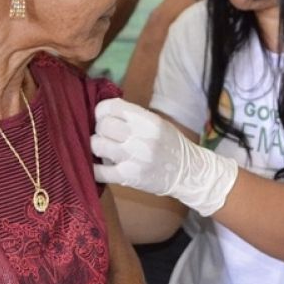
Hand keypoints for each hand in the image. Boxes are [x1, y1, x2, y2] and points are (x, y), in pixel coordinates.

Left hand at [91, 98, 237, 216]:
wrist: (189, 173)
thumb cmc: (171, 145)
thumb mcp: (157, 123)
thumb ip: (132, 117)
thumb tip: (103, 112)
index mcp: (148, 120)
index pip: (112, 107)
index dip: (101, 111)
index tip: (102, 117)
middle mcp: (140, 137)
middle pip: (102, 125)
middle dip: (100, 130)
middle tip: (106, 135)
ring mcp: (133, 158)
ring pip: (97, 145)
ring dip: (98, 147)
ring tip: (106, 150)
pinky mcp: (128, 177)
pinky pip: (99, 171)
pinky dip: (94, 169)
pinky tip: (99, 166)